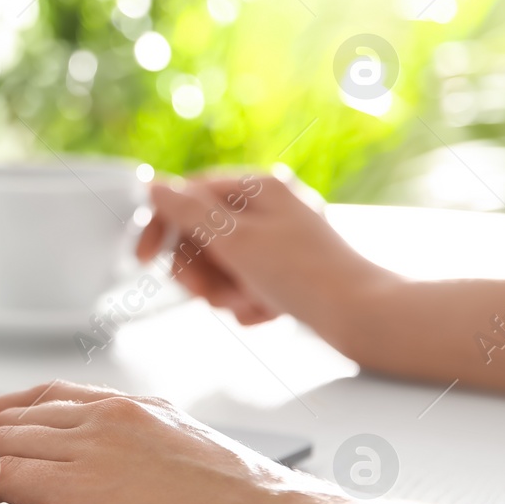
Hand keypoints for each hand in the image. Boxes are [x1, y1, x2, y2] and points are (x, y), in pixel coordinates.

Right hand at [135, 172, 391, 328]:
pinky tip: (266, 311)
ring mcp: (278, 238)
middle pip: (202, 233)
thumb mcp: (235, 241)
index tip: (142, 259)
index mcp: (258, 187)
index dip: (161, 227)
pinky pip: (244, 281)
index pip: (189, 196)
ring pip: (220, 262)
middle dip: (200, 269)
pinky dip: (247, 300)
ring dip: (223, 290)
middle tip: (209, 294)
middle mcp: (269, 206)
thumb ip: (188, 212)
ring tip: (246, 304)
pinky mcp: (286, 268)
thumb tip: (153, 186)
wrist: (362, 317)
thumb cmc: (305, 276)